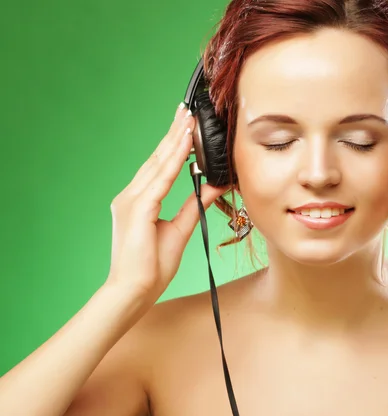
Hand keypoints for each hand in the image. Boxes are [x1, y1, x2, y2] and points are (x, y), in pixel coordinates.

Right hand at [105, 103, 226, 304]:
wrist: (134, 290)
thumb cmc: (152, 266)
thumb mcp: (181, 228)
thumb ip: (196, 204)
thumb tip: (214, 185)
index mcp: (139, 201)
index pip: (159, 166)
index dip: (172, 144)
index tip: (184, 125)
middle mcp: (131, 196)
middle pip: (157, 159)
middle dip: (174, 133)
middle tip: (186, 111)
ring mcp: (131, 200)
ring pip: (158, 164)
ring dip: (175, 140)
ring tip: (189, 119)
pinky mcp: (138, 208)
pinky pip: (160, 179)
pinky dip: (174, 160)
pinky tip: (185, 144)